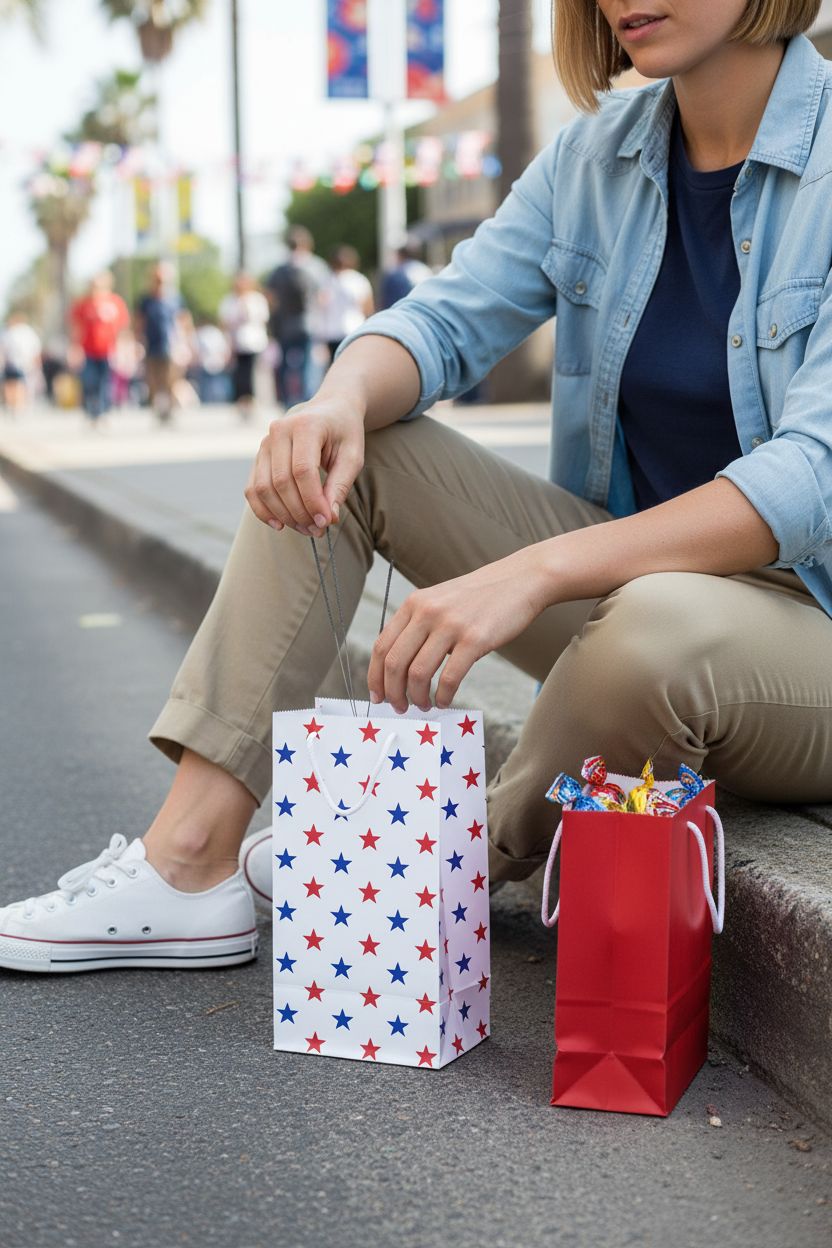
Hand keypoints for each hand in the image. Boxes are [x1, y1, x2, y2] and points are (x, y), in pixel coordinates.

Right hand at [245, 395, 364, 534]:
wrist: (330, 410)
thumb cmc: (344, 433)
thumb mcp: (353, 456)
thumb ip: (340, 486)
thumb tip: (328, 518)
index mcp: (305, 425)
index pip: (303, 470)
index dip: (312, 501)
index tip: (326, 522)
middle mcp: (279, 431)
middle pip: (282, 482)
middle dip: (299, 512)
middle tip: (318, 530)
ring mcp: (265, 443)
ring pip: (264, 488)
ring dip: (283, 515)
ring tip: (305, 529)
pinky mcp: (259, 456)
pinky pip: (252, 488)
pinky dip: (263, 510)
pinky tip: (280, 525)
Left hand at [367, 547, 549, 712]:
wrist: (521, 579)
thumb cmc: (481, 597)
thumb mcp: (440, 601)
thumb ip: (419, 625)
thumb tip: (400, 669)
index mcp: (414, 604)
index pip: (381, 646)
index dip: (375, 676)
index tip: (378, 696)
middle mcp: (427, 612)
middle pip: (394, 663)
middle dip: (393, 693)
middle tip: (400, 707)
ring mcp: (450, 625)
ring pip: (418, 673)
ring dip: (417, 697)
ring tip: (424, 706)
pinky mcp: (475, 639)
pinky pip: (449, 678)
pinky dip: (443, 695)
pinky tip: (444, 700)